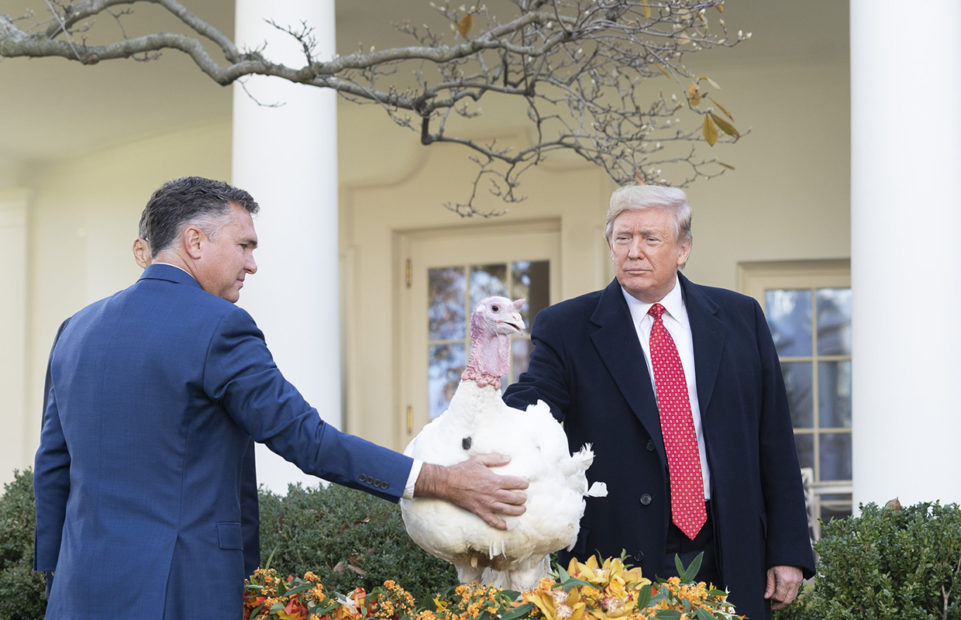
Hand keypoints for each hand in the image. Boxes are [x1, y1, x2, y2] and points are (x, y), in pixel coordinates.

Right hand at [414, 453, 528, 529]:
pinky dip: (500, 524)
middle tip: (524, 497)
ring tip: (522, 509)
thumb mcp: (479, 460)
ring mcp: (487, 504)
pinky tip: (506, 526)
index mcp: (494, 480)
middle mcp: (493, 493)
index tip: (525, 483)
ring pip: (507, 510)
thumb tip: (509, 458)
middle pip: (515, 498)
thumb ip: (495, 459)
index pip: (516, 483)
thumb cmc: (463, 470)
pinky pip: (492, 521)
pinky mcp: (479, 511)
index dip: (524, 483)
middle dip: (523, 498)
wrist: (447, 483)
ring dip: (518, 511)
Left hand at [764, 565, 802, 609]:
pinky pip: (795, 592)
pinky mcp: (800, 581)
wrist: (789, 552)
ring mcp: (798, 582)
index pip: (780, 597)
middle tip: (773, 606)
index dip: (773, 599)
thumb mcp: (770, 572)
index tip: (768, 597)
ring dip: (785, 600)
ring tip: (777, 600)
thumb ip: (769, 586)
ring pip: (793, 597)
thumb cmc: (777, 561)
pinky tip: (783, 593)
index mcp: (785, 580)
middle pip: (788, 600)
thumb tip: (767, 597)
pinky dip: (789, 595)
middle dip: (780, 605)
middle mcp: (793, 583)